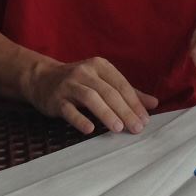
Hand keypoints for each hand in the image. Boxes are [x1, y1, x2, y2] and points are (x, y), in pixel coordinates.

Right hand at [23, 55, 157, 136]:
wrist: (42, 78)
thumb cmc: (79, 81)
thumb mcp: (103, 81)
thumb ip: (128, 92)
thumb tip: (154, 103)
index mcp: (100, 66)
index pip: (121, 85)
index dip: (134, 102)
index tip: (145, 120)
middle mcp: (85, 72)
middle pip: (109, 92)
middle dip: (125, 111)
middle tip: (136, 128)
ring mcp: (69, 85)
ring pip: (91, 98)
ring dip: (106, 113)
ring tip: (118, 128)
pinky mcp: (56, 99)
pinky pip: (68, 109)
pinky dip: (79, 118)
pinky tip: (89, 129)